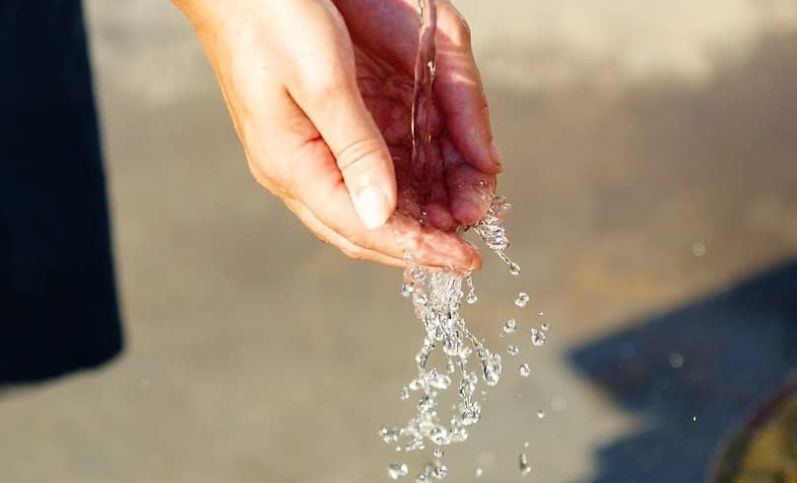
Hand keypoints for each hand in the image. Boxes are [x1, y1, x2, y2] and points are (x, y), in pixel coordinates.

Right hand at [173, 0, 501, 270]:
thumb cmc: (273, 18)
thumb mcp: (322, 81)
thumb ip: (356, 149)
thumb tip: (383, 216)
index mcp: (292, 165)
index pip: (363, 228)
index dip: (418, 248)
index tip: (465, 261)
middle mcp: (299, 170)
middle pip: (366, 229)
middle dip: (421, 243)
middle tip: (469, 251)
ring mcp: (307, 154)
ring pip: (369, 205)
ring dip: (418, 217)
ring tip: (463, 218)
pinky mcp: (319, 134)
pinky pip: (367, 175)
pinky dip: (406, 187)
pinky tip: (435, 188)